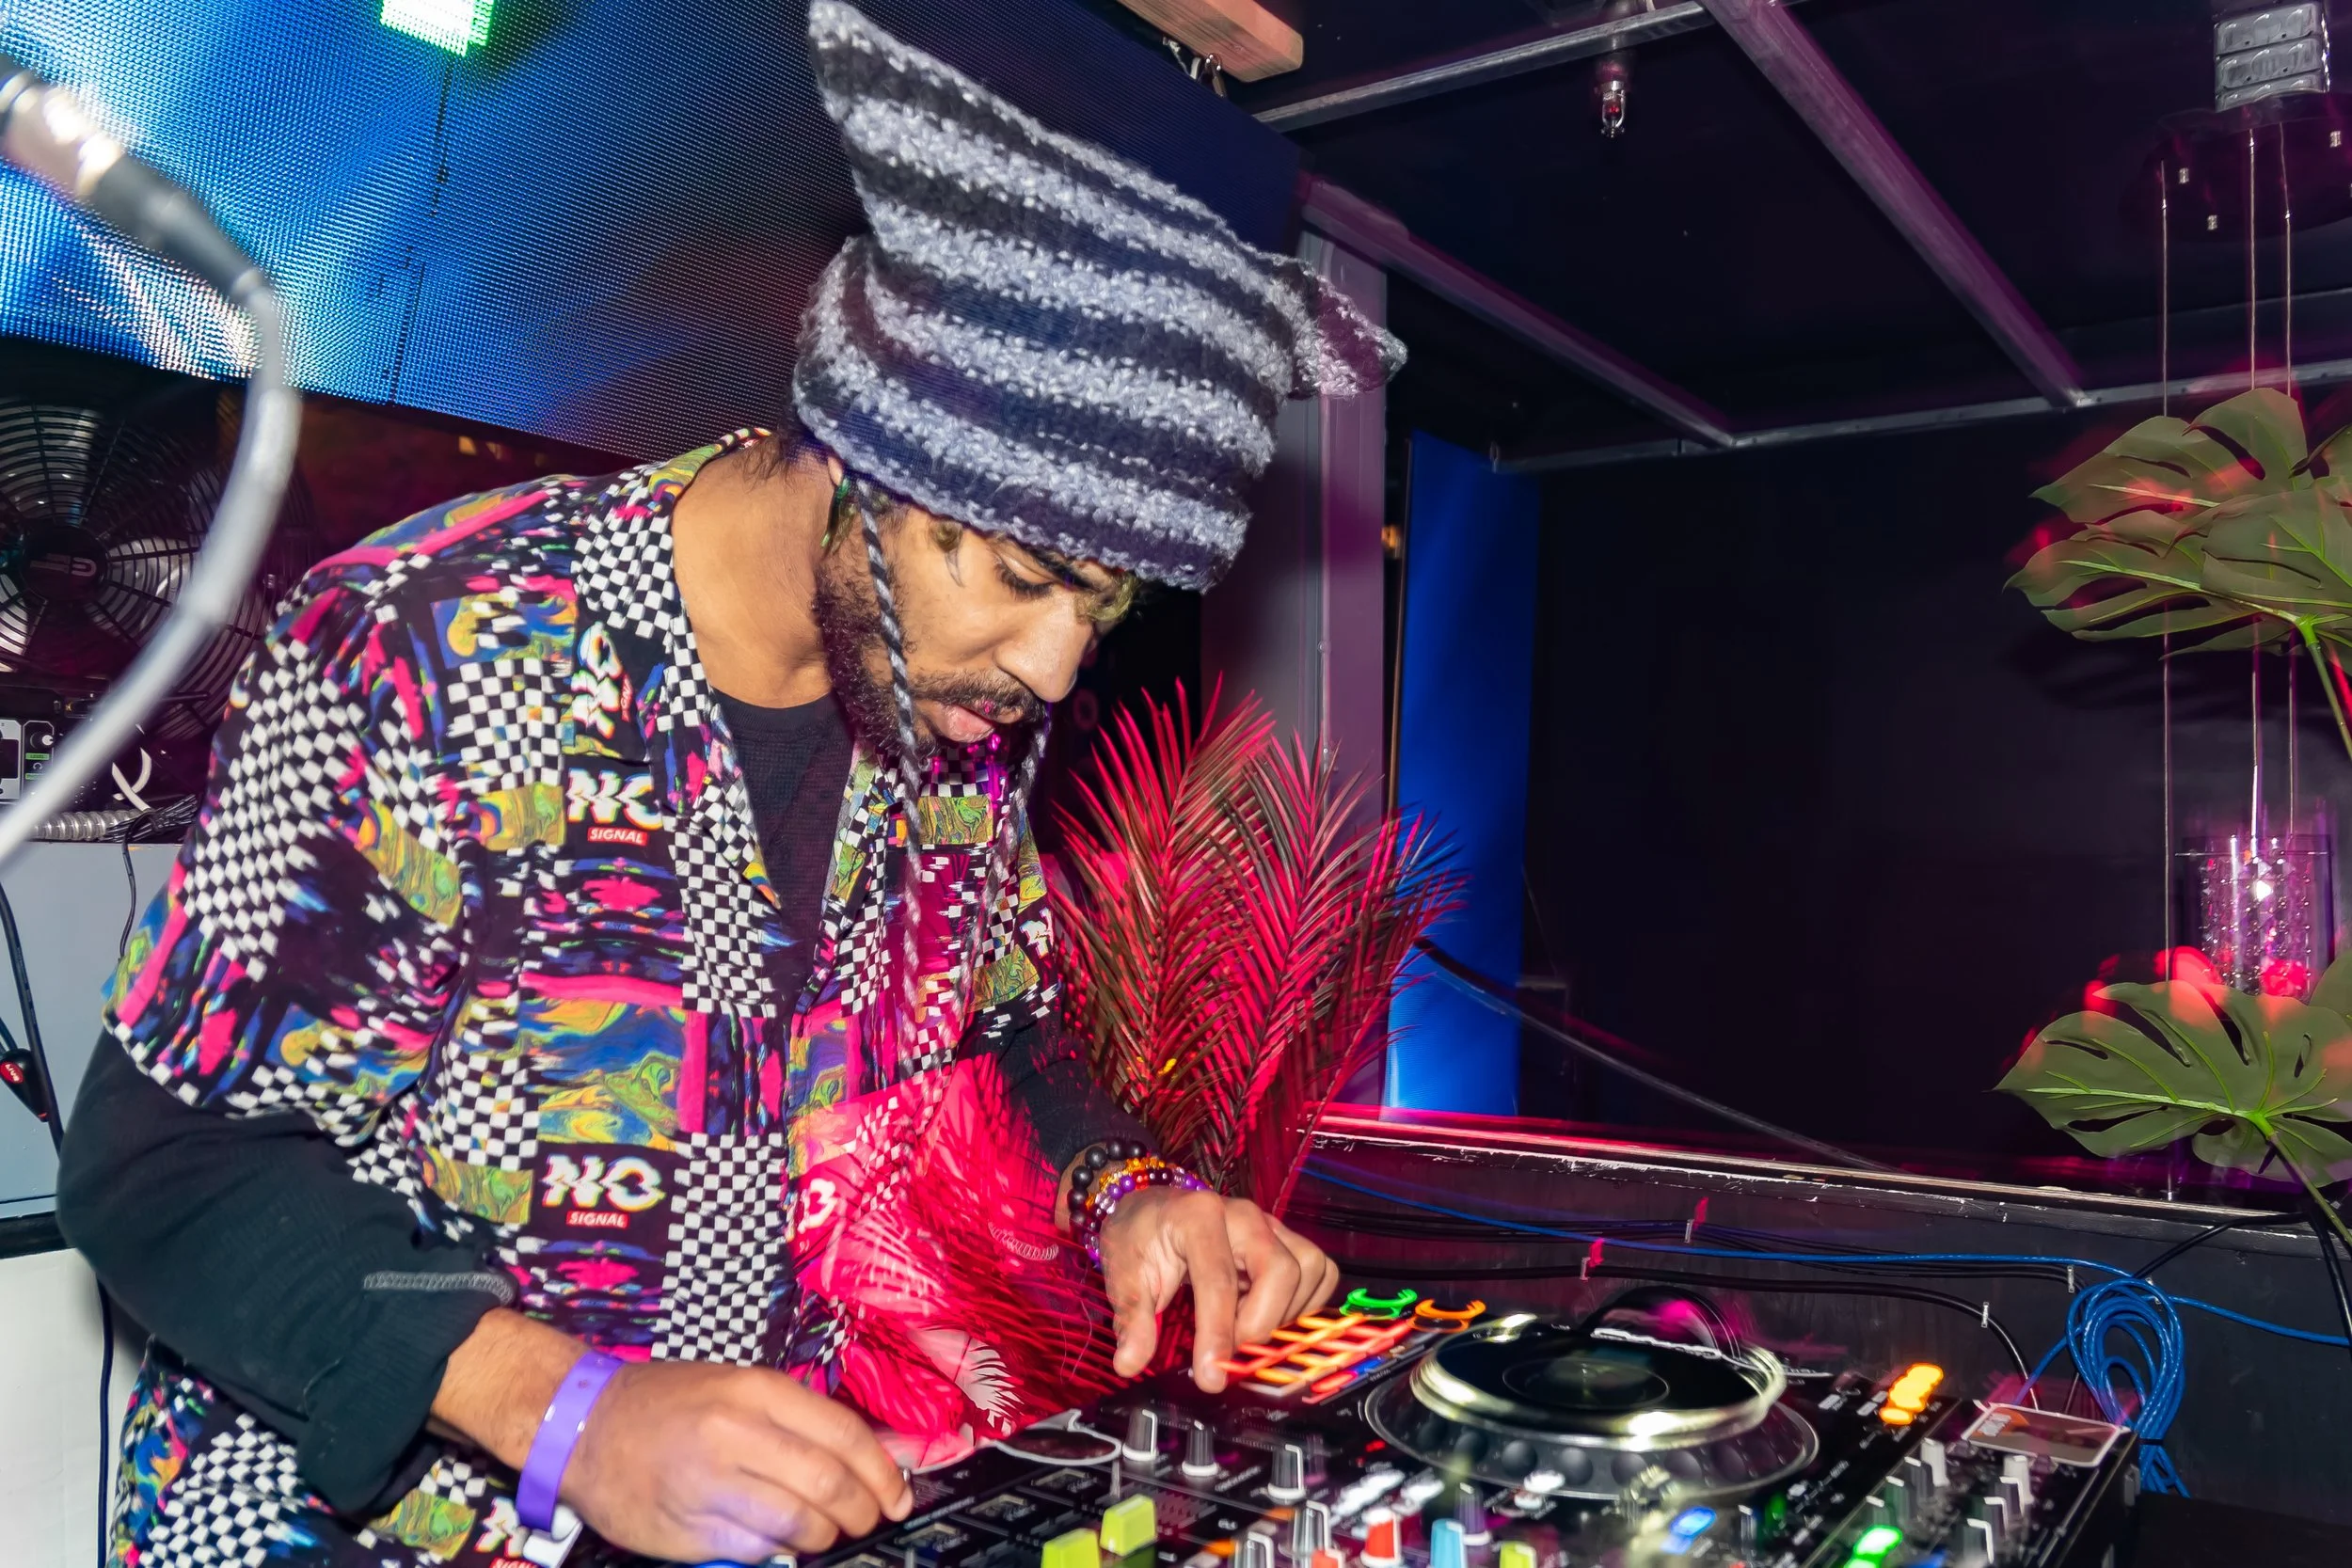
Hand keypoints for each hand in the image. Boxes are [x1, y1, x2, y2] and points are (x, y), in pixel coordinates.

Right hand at [563, 1359, 914, 1562]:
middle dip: (860, 1511)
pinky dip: (780, 1552)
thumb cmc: (671, 1404)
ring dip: (823, 1537)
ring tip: (822, 1533)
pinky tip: (779, 1542)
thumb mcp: (738, 1387)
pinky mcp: (688, 1528)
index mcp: (756, 1391)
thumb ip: (799, 1420)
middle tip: (865, 1520)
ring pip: (797, 1524)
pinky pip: (755, 1550)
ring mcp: (709, 1483)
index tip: (898, 1496)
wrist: (584, 1424)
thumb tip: (869, 1457)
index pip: (844, 1435)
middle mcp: (735, 1433)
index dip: (883, 1473)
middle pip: (828, 1484)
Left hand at [1097, 1188, 1339, 1391]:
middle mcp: (1243, 1215)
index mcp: (1198, 1216)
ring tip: (1244, 1331)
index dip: (1218, 1333)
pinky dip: (1303, 1305)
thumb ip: (1132, 1319)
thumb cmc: (1141, 1239)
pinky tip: (1268, 1316)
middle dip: (1260, 1324)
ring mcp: (1272, 1224)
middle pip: (1280, 1270)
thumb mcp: (1124, 1275)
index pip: (1218, 1281)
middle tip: (1230, 1353)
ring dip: (1283, 1315)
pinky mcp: (1289, 1239)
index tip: (1211, 1377)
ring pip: (1309, 1270)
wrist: (1155, 1210)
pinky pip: (1320, 1273)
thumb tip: (1130, 1363)